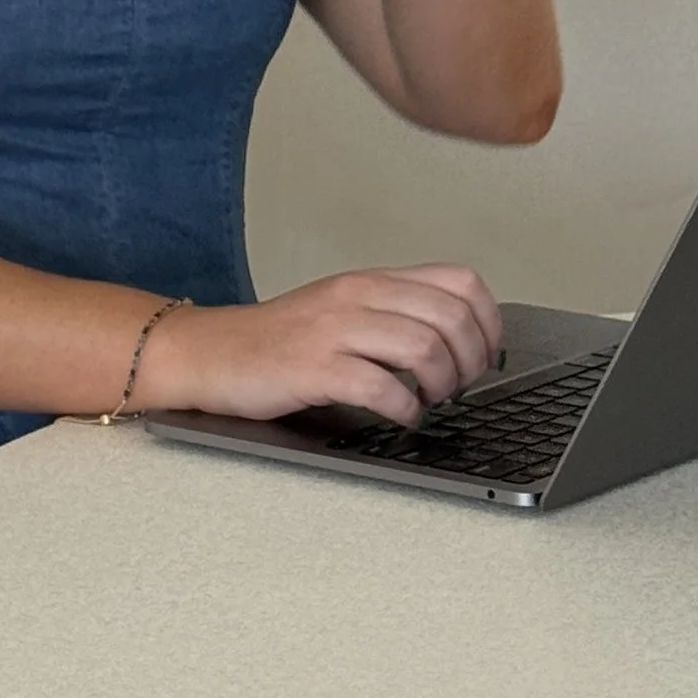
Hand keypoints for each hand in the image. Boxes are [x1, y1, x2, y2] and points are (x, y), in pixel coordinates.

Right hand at [139, 265, 502, 425]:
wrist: (209, 352)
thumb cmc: (279, 341)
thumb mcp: (343, 310)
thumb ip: (394, 313)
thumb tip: (463, 341)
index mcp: (371, 281)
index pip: (459, 281)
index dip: (488, 321)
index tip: (486, 354)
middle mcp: (356, 297)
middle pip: (450, 315)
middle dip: (471, 360)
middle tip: (458, 387)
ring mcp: (334, 331)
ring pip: (423, 346)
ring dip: (441, 384)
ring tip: (429, 401)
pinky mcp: (313, 368)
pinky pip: (380, 386)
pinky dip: (404, 408)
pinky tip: (399, 416)